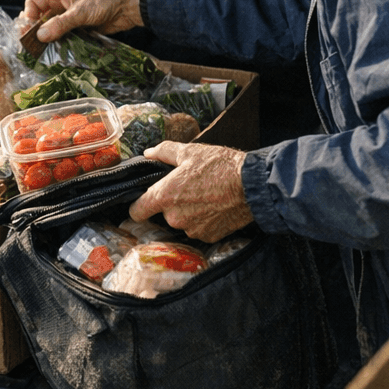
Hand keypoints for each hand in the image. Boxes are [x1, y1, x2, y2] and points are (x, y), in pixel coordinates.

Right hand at [22, 0, 142, 43]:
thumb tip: (41, 36)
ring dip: (48, 39)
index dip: (28, 16)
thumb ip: (60, 24)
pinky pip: (65, 37)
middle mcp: (62, 6)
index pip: (34, 3)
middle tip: (32, 45)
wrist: (128, 6)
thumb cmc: (104, 0)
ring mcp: (71, 18)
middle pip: (41, 18)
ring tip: (43, 52)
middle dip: (35, 30)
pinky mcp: (80, 29)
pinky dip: (60, 44)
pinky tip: (58, 53)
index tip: (29, 30)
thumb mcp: (80, 12)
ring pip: (52, 29)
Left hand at [127, 141, 253, 241]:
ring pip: (182, 221)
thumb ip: (163, 152)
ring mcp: (192, 229)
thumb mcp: (189, 152)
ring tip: (204, 196)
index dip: (137, 207)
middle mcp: (175, 217)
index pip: (137, 211)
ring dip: (188, 212)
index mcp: (164, 196)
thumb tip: (149, 153)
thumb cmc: (220, 166)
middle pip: (163, 214)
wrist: (252, 185)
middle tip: (188, 189)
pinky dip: (203, 220)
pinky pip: (198, 228)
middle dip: (171, 204)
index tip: (142, 203)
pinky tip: (214, 206)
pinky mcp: (209, 236)